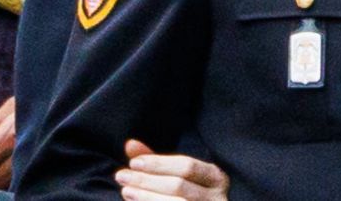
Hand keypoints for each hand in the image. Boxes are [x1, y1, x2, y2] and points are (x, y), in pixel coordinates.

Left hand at [115, 139, 229, 200]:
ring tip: (126, 191)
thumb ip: (155, 162)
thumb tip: (130, 144)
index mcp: (216, 178)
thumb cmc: (186, 195)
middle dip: (147, 180)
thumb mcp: (174, 176)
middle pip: (179, 186)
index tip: (133, 163)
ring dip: (147, 197)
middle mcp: (218, 198)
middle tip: (121, 176)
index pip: (187, 166)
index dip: (158, 163)